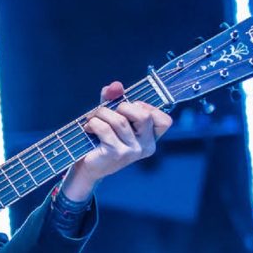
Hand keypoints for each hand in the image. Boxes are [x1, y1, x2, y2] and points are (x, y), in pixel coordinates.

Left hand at [60, 81, 172, 200]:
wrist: (88, 167)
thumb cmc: (102, 140)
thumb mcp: (111, 117)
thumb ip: (115, 99)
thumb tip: (115, 85)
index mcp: (150, 139)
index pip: (164, 121)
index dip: (148, 108)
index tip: (130, 108)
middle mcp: (145, 146)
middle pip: (144, 115)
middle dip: (123, 107)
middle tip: (109, 112)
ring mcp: (132, 152)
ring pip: (120, 120)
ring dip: (102, 114)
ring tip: (92, 119)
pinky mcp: (116, 154)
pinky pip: (105, 128)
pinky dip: (93, 123)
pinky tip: (88, 128)